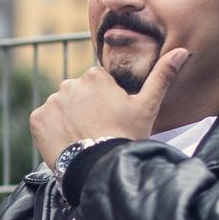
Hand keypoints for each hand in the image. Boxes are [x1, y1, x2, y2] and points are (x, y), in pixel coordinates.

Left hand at [29, 47, 188, 164]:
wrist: (100, 169)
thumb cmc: (126, 136)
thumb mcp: (147, 107)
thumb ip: (161, 76)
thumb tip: (182, 50)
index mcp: (94, 76)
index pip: (97, 85)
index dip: (105, 103)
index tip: (111, 119)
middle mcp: (69, 84)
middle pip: (77, 95)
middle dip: (85, 109)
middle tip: (99, 131)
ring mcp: (51, 102)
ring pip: (61, 108)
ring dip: (69, 120)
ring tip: (84, 139)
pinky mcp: (36, 119)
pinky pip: (44, 121)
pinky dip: (53, 130)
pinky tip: (69, 142)